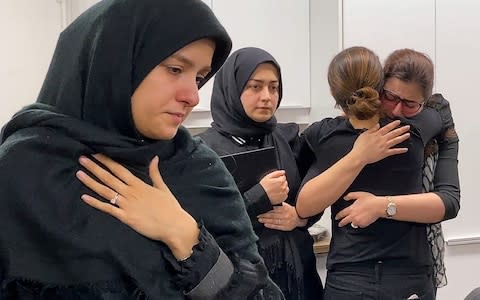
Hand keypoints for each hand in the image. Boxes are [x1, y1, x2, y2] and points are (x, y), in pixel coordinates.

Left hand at [76, 154, 198, 259]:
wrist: (174, 226)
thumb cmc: (170, 207)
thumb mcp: (163, 188)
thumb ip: (155, 173)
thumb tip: (154, 158)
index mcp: (139, 184)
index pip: (119, 169)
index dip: (107, 161)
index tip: (96, 153)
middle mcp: (131, 192)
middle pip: (109, 178)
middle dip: (95, 167)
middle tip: (82, 158)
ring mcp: (127, 205)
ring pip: (105, 191)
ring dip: (91, 182)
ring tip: (79, 173)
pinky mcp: (125, 217)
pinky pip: (107, 209)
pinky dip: (95, 203)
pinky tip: (84, 197)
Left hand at [257, 202, 306, 230]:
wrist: (299, 218)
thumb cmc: (290, 211)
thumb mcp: (286, 206)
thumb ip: (279, 204)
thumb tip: (270, 201)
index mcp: (284, 209)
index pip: (273, 209)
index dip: (266, 209)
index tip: (260, 209)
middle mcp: (284, 215)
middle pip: (272, 215)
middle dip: (264, 215)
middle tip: (258, 215)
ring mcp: (285, 221)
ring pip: (274, 221)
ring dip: (266, 220)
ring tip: (260, 219)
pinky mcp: (286, 227)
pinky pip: (277, 226)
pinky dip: (271, 225)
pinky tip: (266, 224)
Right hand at [259, 170, 288, 204]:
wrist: (262, 196)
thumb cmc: (264, 186)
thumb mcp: (268, 176)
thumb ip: (277, 173)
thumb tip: (283, 172)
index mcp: (281, 181)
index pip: (283, 177)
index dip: (278, 178)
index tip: (274, 180)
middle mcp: (284, 187)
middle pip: (285, 182)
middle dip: (281, 183)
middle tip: (274, 185)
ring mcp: (284, 193)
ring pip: (286, 188)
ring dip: (282, 188)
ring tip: (275, 189)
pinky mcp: (283, 198)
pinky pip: (285, 194)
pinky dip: (282, 193)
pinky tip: (276, 193)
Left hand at [335, 191, 384, 227]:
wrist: (378, 207)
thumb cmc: (370, 200)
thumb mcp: (359, 194)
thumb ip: (350, 195)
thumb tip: (345, 197)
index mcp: (351, 209)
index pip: (342, 214)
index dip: (338, 216)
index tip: (336, 218)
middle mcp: (353, 216)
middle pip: (345, 221)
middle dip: (341, 223)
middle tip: (340, 224)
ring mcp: (358, 221)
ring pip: (353, 224)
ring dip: (353, 222)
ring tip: (357, 219)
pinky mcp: (364, 224)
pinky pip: (360, 225)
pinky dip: (361, 223)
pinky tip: (364, 218)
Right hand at [351, 120, 409, 164]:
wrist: (360, 156)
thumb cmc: (360, 145)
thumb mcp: (364, 134)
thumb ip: (372, 129)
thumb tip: (378, 125)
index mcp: (377, 134)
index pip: (387, 128)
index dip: (393, 124)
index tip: (399, 121)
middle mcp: (382, 139)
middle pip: (394, 133)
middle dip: (401, 129)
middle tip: (408, 127)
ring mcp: (385, 146)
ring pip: (396, 141)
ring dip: (403, 137)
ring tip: (408, 135)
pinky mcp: (385, 153)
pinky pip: (394, 151)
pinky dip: (400, 150)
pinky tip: (405, 149)